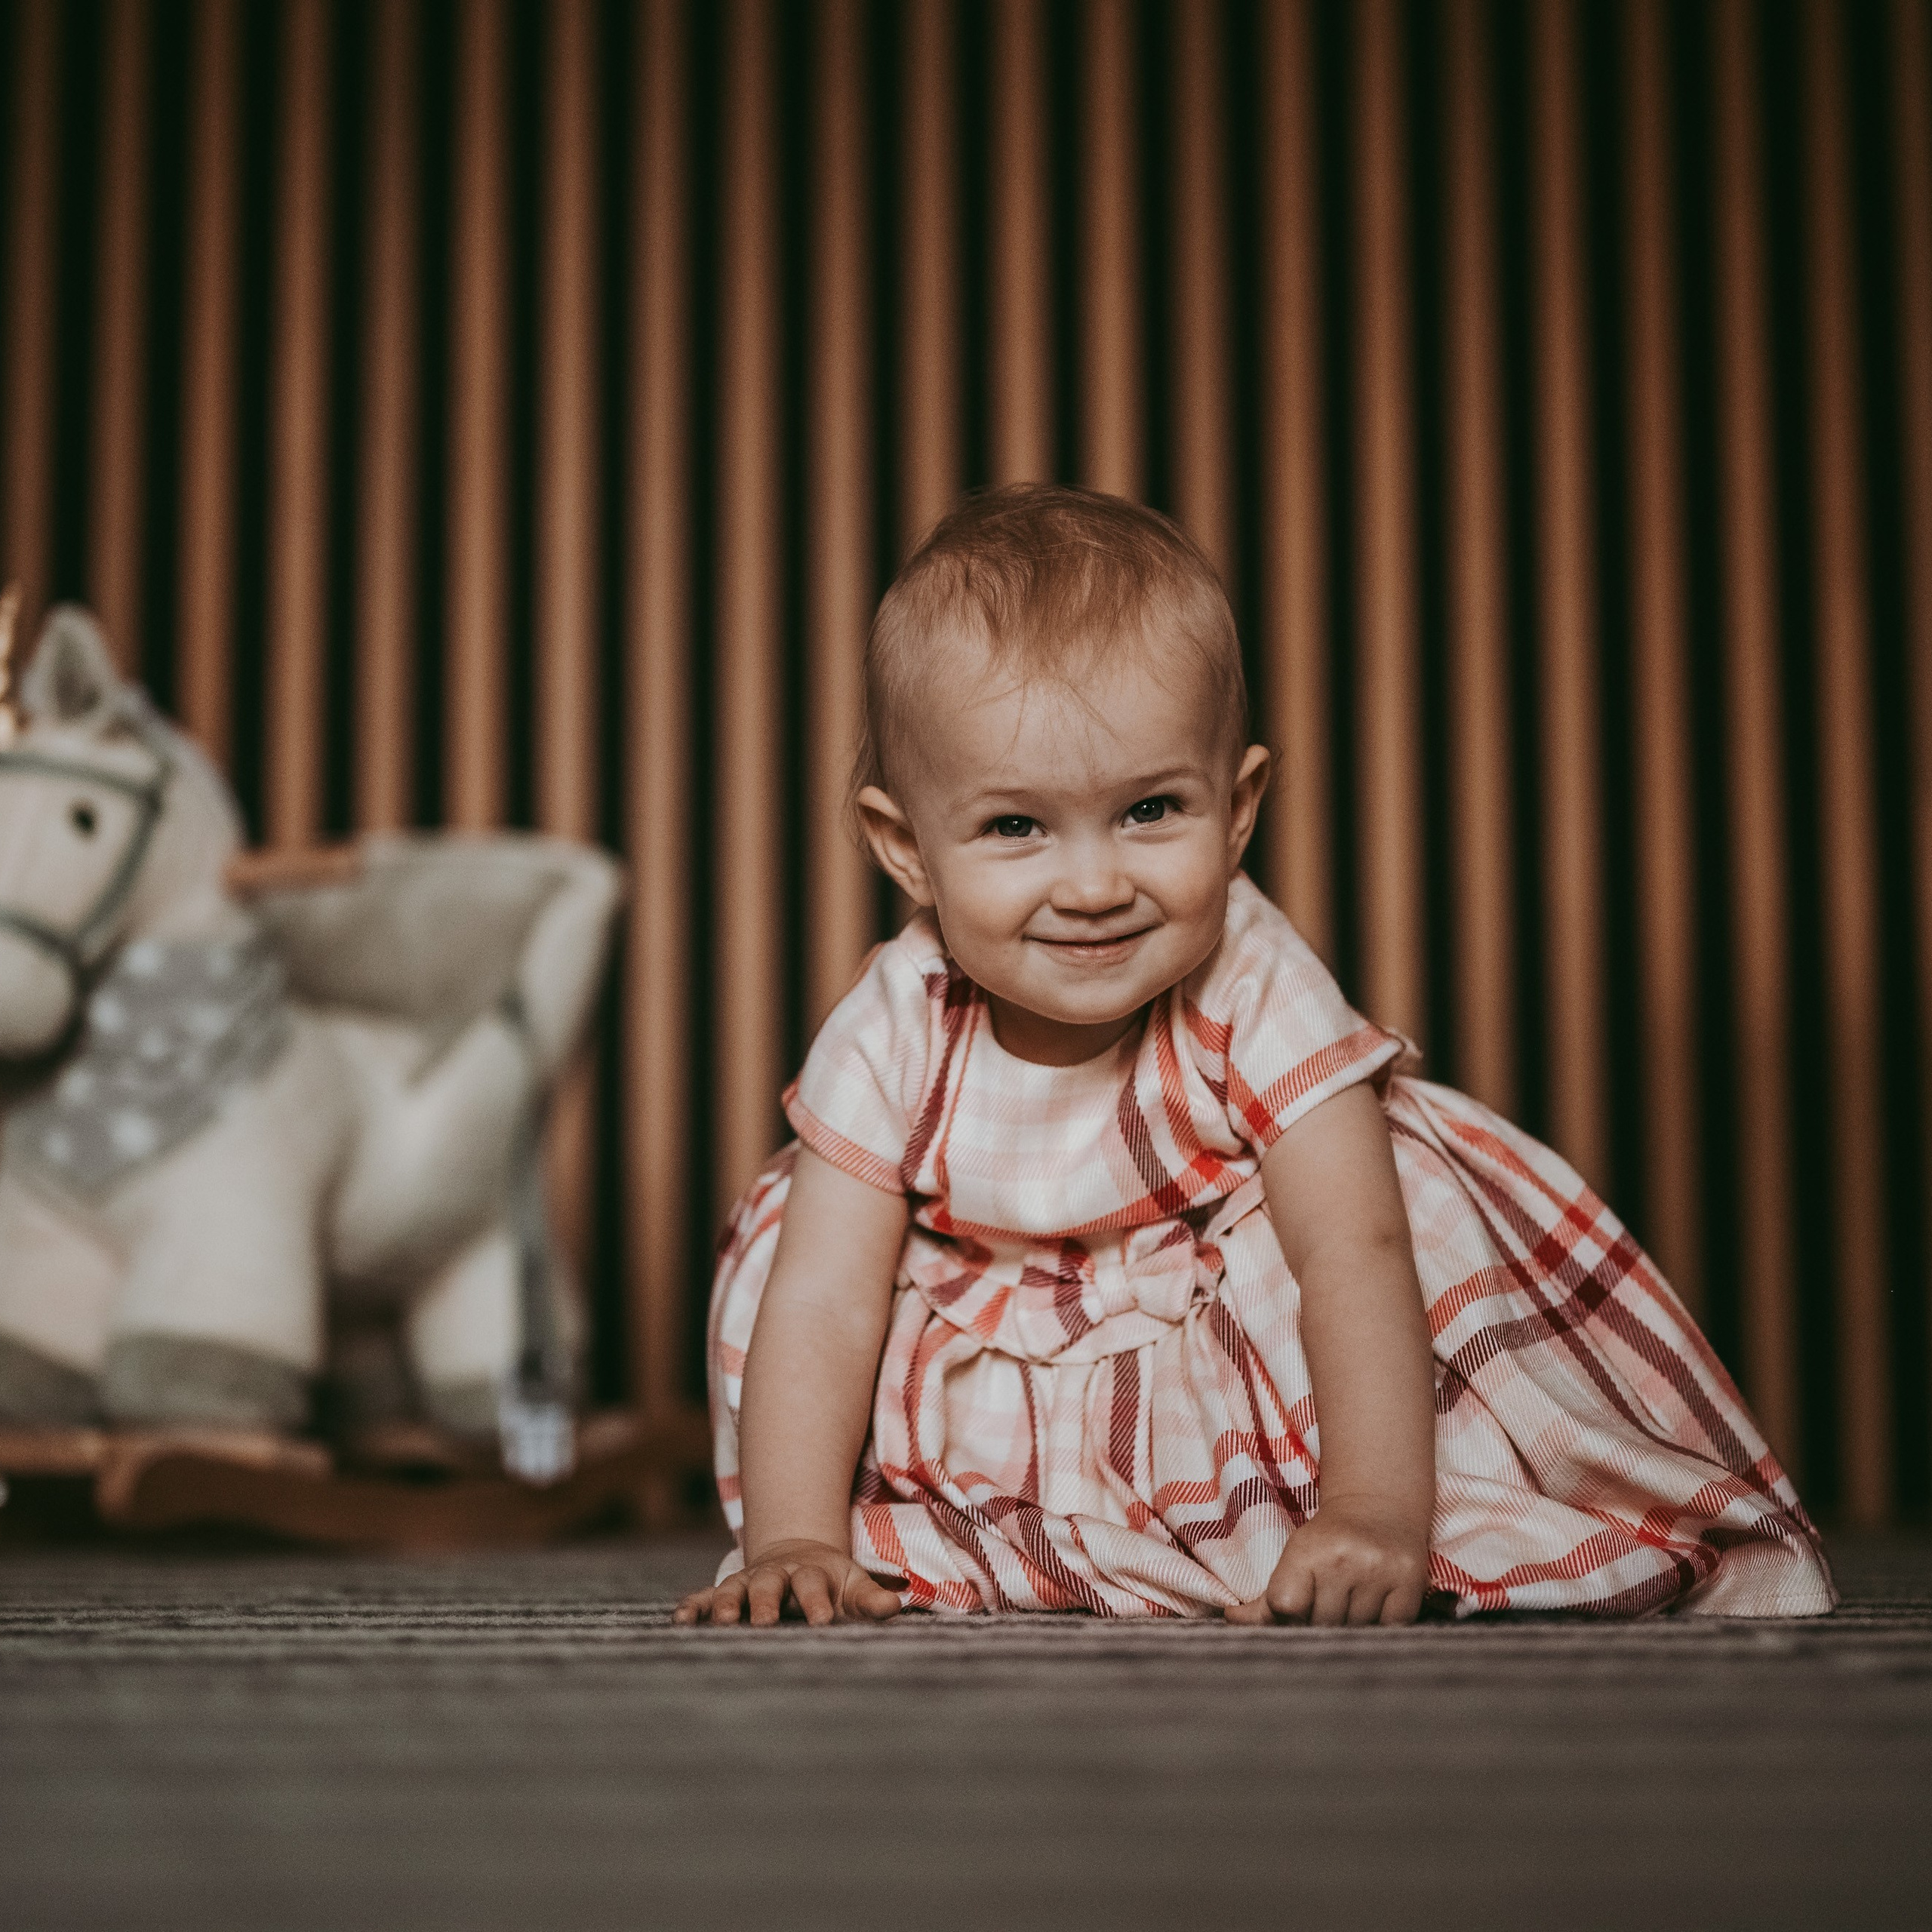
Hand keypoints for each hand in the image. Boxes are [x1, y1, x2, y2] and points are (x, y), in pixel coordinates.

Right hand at [673, 1538, 902, 1627]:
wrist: (797, 1556)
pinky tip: (679, 1619)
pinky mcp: (725, 1592)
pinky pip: (704, 1597)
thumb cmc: (831, 1582)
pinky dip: (692, 1606)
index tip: (821, 1621)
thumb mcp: (853, 1587)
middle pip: (769, 1586)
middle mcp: (775, 1575)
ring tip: (720, 1622)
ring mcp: (748, 1582)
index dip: (817, 1602)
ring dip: (724, 1604)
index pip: (814, 1586)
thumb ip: (870, 1599)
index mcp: (810, 1574)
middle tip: (763, 1623)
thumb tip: (895, 1607)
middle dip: (765, 1603)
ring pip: (733, 1590)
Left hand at [1226, 1497, 1427, 1626]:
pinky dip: (1380, 1628)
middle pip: (1321, 1624)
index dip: (1287, 1616)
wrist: (1380, 1506)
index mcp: (1308, 1550)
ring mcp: (1379, 1572)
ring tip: (1350, 1606)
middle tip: (1325, 1607)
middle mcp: (1344, 1560)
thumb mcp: (1293, 1557)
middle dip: (1319, 1624)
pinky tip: (1375, 1608)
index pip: (1285, 1606)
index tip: (1295, 1610)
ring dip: (1350, 1629)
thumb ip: (1265, 1599)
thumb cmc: (1328, 1539)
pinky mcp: (1410, 1585)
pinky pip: (1390, 1630)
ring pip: (1356, 1631)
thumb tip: (1231, 1620)